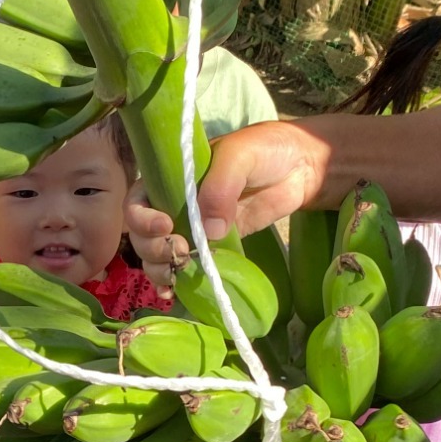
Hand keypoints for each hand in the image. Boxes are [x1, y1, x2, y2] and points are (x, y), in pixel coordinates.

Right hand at [125, 121, 331, 286]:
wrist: (301, 168)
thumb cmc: (266, 150)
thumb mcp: (240, 156)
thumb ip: (221, 186)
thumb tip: (208, 232)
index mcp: (172, 176)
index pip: (139, 200)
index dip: (142, 218)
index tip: (166, 227)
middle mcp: (175, 203)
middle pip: (144, 233)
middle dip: (154, 248)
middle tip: (181, 252)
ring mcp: (192, 227)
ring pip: (159, 254)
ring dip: (161, 269)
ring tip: (178, 275)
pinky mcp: (212, 246)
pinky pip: (185, 265)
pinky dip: (175, 281)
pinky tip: (175, 292)